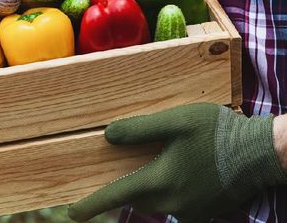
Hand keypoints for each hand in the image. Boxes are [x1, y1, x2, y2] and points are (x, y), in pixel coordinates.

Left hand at [67, 103, 286, 222]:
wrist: (262, 153)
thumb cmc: (218, 133)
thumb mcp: (176, 121)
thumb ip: (140, 129)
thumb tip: (107, 136)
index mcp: (161, 180)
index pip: (117, 195)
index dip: (92, 204)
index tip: (72, 213)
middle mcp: (173, 202)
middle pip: (135, 199)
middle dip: (123, 190)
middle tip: (121, 173)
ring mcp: (190, 211)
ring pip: (155, 203)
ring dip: (147, 189)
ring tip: (157, 166)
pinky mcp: (204, 212)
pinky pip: (175, 206)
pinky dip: (167, 193)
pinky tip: (180, 173)